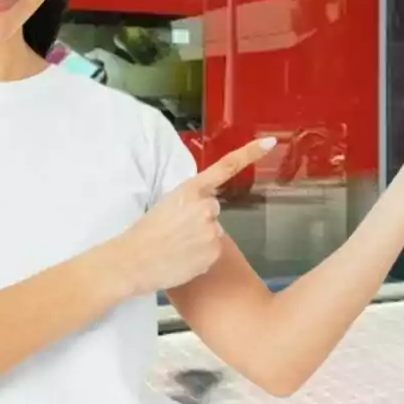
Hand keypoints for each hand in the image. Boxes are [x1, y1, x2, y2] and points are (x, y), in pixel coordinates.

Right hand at [114, 137, 276, 294]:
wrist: (132, 261)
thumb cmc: (144, 233)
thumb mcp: (166, 204)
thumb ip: (190, 201)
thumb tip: (206, 210)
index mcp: (190, 189)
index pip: (226, 166)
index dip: (250, 153)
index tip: (270, 142)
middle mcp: (205, 206)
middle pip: (213, 210)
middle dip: (200, 219)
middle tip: (176, 231)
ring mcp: (212, 230)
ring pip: (214, 232)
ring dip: (201, 239)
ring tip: (176, 246)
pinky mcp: (214, 252)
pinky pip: (212, 252)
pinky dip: (201, 257)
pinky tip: (182, 258)